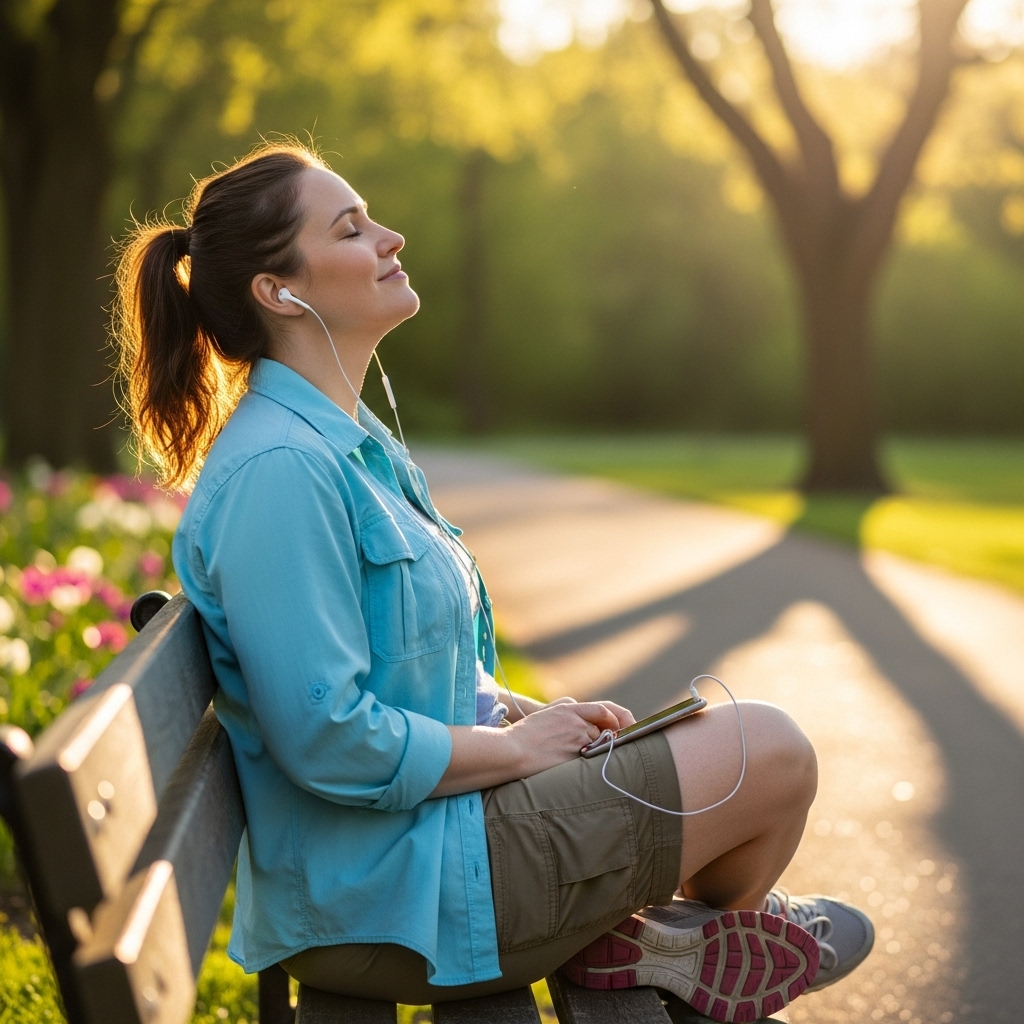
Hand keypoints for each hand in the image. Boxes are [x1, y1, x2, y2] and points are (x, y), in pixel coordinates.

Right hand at [506, 700, 634, 776]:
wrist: (512, 751)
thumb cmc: (524, 734)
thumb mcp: (547, 713)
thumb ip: (568, 711)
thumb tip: (587, 718)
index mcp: (569, 709)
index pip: (603, 710)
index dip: (616, 718)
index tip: (619, 726)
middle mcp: (576, 723)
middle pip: (603, 730)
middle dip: (605, 738)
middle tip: (606, 746)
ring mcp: (577, 741)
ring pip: (598, 745)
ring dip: (597, 751)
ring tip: (585, 758)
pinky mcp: (575, 758)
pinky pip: (590, 760)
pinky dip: (590, 762)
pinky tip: (580, 767)